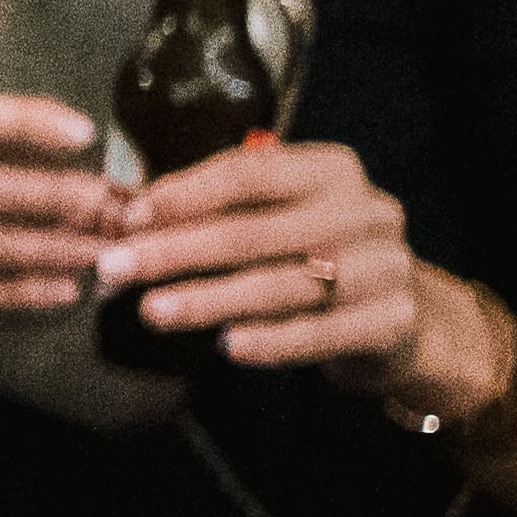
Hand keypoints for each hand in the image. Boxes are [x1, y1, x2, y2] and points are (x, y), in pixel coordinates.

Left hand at [97, 137, 422, 377]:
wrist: (400, 318)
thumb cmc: (316, 257)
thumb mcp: (278, 220)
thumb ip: (218, 211)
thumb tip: (131, 213)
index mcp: (332, 170)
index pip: (249, 172)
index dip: (185, 194)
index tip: (129, 218)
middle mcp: (366, 211)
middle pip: (255, 231)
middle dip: (177, 251)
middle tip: (115, 269)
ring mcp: (386, 266)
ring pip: (281, 284)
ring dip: (209, 299)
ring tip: (153, 312)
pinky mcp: (393, 321)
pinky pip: (320, 332)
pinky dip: (271, 340)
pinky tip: (226, 345)